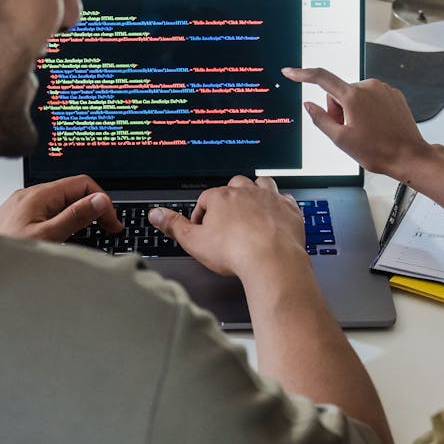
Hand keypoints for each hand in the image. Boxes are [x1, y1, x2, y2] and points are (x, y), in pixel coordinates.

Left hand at [0, 175, 122, 242]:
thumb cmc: (5, 251)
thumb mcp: (47, 236)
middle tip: (107, 230)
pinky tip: (67, 236)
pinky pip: (50, 212)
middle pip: (73, 192)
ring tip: (91, 234)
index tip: (111, 223)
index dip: (102, 201)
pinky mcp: (20, 217)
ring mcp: (25, 205)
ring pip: (62, 203)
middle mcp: (32, 195)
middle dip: (94, 208)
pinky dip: (64, 221)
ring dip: (80, 216)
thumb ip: (74, 217)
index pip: (83, 184)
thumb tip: (99, 200)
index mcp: (40, 194)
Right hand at [148, 175, 306, 280]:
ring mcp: (269, 198)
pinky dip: (278, 204)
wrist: (272, 260)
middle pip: (234, 185)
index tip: (204, 228)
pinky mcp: (288, 209)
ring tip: (251, 207)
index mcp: (221, 197)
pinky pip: (283, 198)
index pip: (206, 199)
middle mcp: (246, 192)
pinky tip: (275, 214)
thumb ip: (174, 225)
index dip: (202, 213)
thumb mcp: (194, 241)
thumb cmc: (235, 252)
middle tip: (227, 216)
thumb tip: (156, 214)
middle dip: (230, 197)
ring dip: (255, 192)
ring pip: (261, 184)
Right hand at [282, 66, 429, 180]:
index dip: (303, 74)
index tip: (290, 72)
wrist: (409, 156)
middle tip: (348, 131)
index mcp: (353, 96)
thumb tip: (309, 105)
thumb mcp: (341, 140)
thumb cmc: (378, 151)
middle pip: (339, 93)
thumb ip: (321, 119)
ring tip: (365, 131)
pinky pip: (371, 97)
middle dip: (338, 110)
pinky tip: (376, 126)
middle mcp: (369, 86)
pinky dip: (368, 109)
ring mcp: (383, 89)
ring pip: (355, 95)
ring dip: (353, 110)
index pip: (321, 78)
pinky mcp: (393, 94)